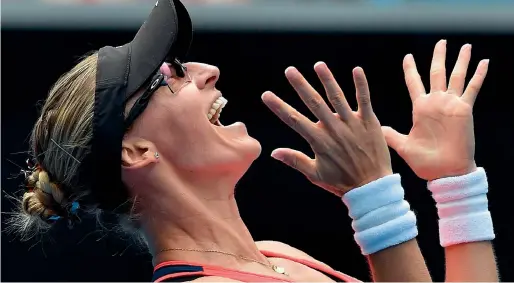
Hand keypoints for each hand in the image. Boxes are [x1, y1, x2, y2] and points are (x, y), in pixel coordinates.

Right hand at [262, 62, 391, 195]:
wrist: (372, 187)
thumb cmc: (342, 182)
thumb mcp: (315, 174)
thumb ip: (295, 160)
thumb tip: (273, 152)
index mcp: (319, 141)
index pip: (294, 120)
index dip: (279, 106)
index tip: (266, 95)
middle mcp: (334, 129)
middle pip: (314, 103)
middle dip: (300, 85)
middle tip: (289, 70)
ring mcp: (352, 124)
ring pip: (337, 97)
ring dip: (327, 79)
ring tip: (318, 65)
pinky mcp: (369, 122)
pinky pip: (364, 100)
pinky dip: (361, 85)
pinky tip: (356, 70)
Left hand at [382, 40, 488, 180]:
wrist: (444, 173)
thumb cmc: (425, 163)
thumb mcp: (404, 146)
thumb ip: (391, 135)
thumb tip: (376, 128)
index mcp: (420, 109)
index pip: (414, 82)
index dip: (411, 69)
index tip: (408, 56)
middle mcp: (436, 103)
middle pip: (436, 73)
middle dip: (439, 57)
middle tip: (441, 42)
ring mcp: (450, 105)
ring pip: (456, 76)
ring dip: (461, 61)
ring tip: (465, 46)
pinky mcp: (464, 110)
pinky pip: (472, 89)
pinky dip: (478, 75)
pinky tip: (484, 62)